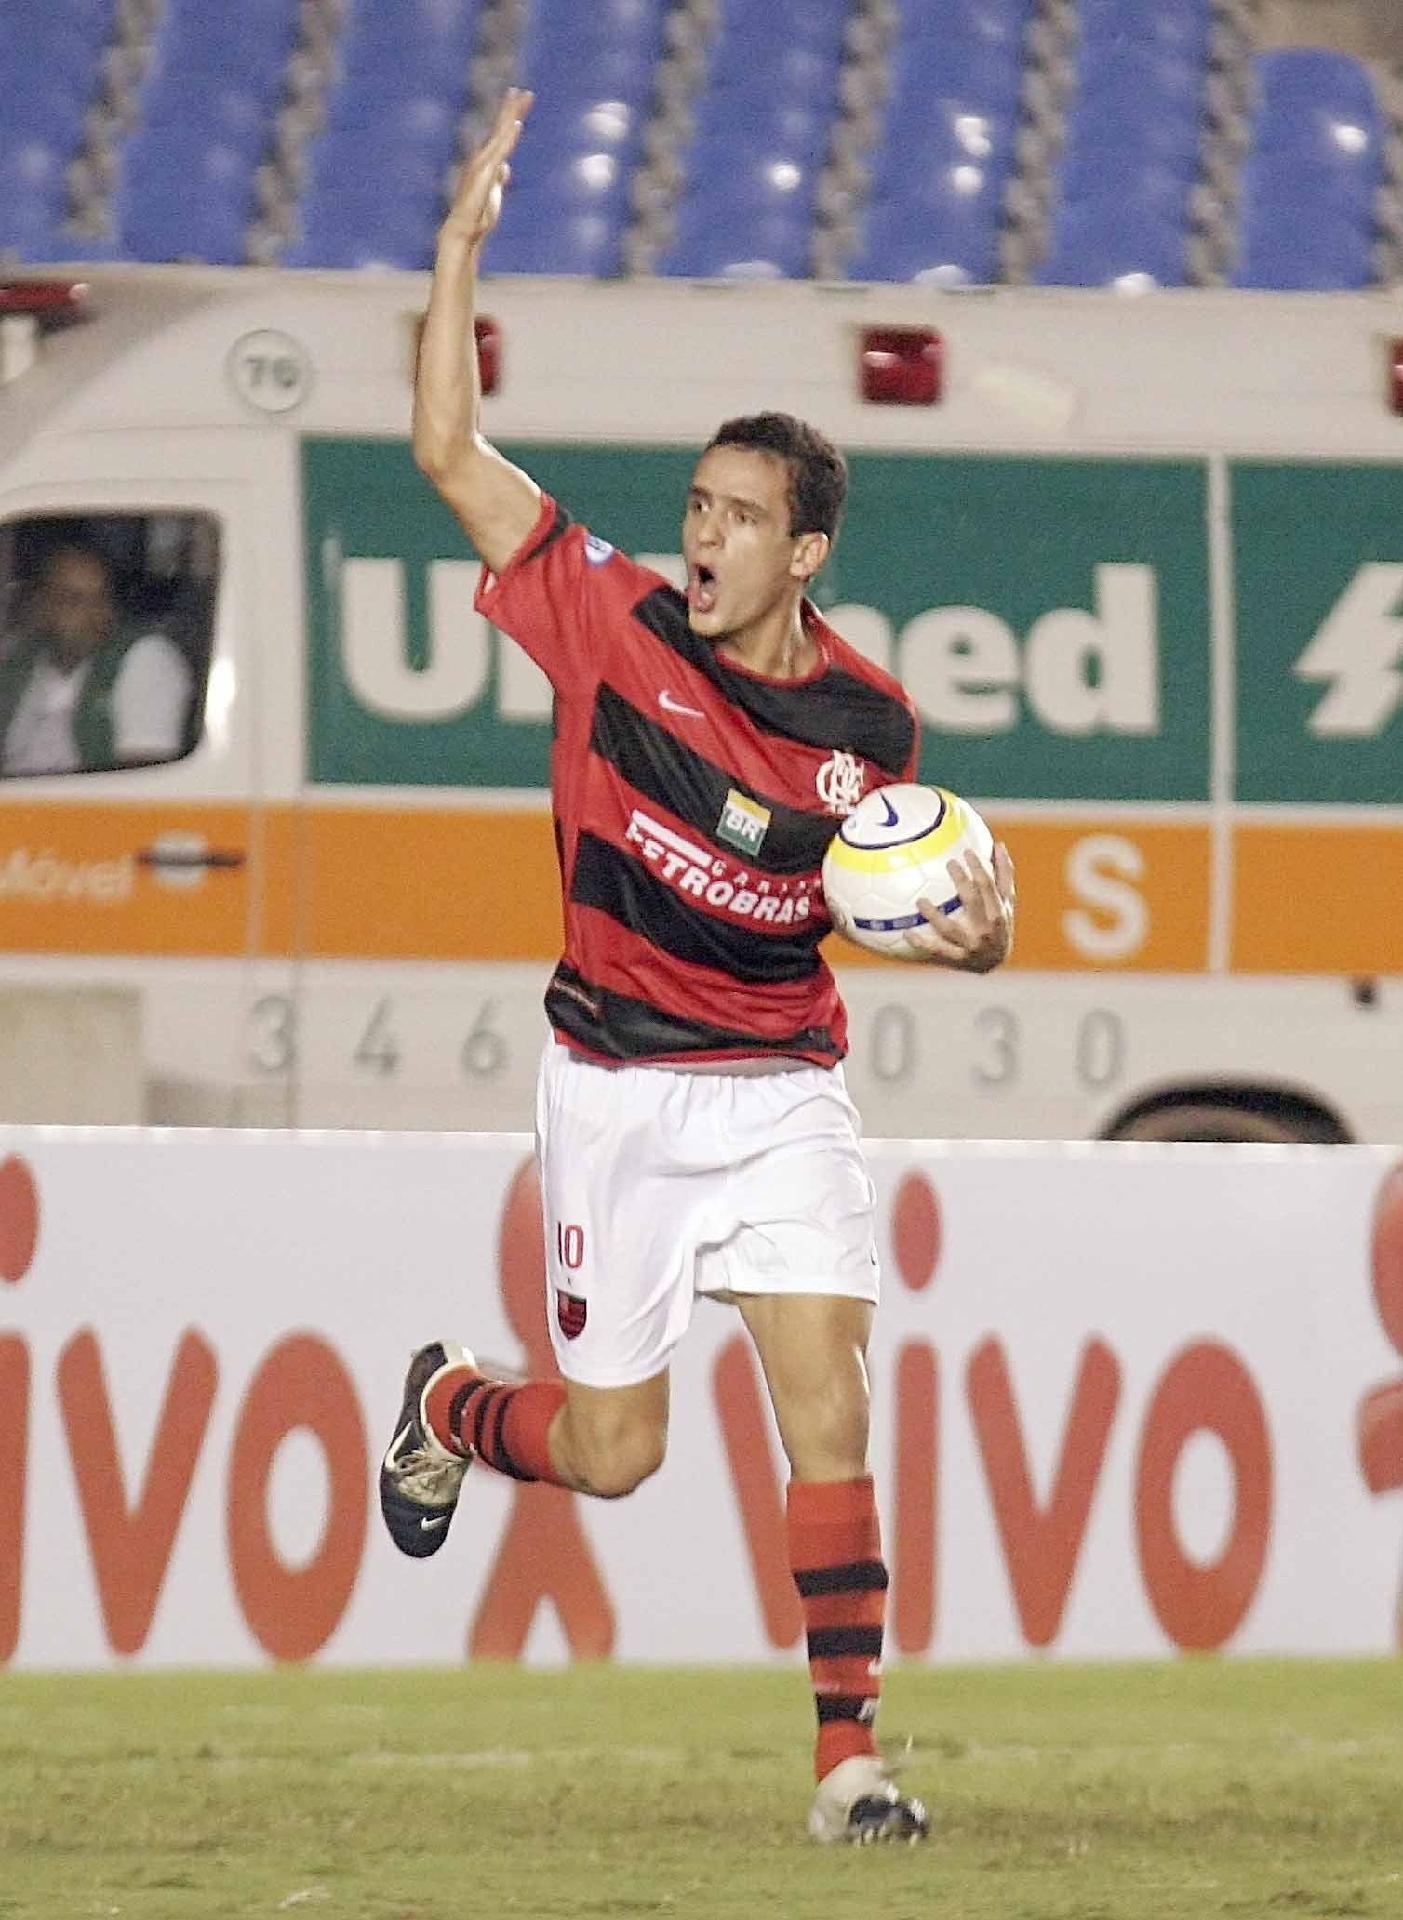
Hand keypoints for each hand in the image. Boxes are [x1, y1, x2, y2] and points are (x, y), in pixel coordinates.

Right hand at [441, 88, 531, 250]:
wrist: (465, 228)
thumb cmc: (478, 215)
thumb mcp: (494, 192)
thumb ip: (499, 177)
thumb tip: (505, 167)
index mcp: (487, 161)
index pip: (502, 135)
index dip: (512, 118)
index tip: (520, 101)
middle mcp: (484, 157)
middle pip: (502, 128)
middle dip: (514, 109)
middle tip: (526, 92)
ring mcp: (483, 162)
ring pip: (501, 134)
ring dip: (512, 115)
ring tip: (522, 98)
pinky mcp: (485, 171)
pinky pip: (499, 151)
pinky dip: (508, 138)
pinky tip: (517, 125)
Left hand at [907, 842, 1015, 971]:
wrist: (995, 962)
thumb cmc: (998, 924)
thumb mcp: (1006, 902)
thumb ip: (1003, 875)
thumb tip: (999, 845)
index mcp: (998, 913)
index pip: (989, 887)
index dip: (979, 869)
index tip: (967, 852)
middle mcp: (986, 929)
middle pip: (972, 901)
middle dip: (961, 881)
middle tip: (948, 863)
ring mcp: (971, 945)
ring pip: (950, 929)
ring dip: (934, 915)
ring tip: (920, 900)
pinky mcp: (957, 959)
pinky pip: (937, 950)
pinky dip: (921, 943)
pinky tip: (906, 932)